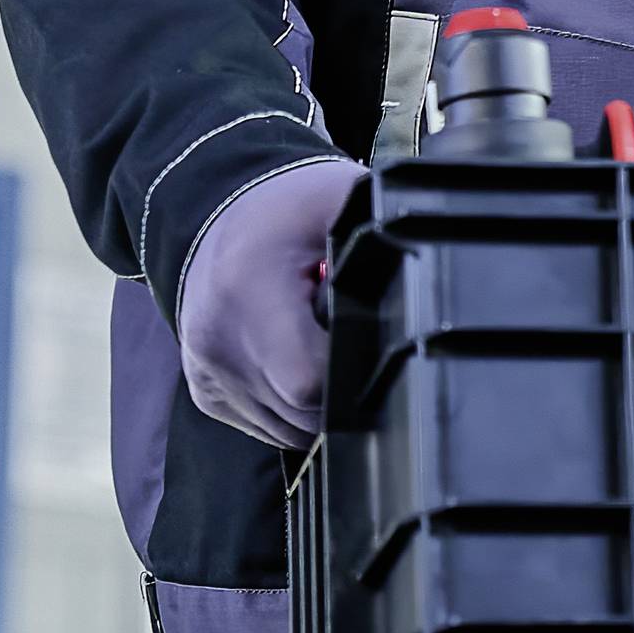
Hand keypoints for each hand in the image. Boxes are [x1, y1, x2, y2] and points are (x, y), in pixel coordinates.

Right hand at [175, 156, 365, 448]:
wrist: (219, 209)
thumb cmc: (289, 210)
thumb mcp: (342, 202)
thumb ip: (382, 242)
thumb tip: (429, 280)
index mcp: (249, 295)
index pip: (311, 383)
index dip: (353, 377)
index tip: (368, 345)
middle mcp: (218, 340)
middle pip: (303, 414)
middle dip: (342, 392)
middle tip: (351, 344)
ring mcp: (206, 370)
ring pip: (287, 430)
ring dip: (316, 405)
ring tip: (322, 349)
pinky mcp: (203, 388)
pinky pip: (263, 425)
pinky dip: (289, 408)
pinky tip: (298, 363)